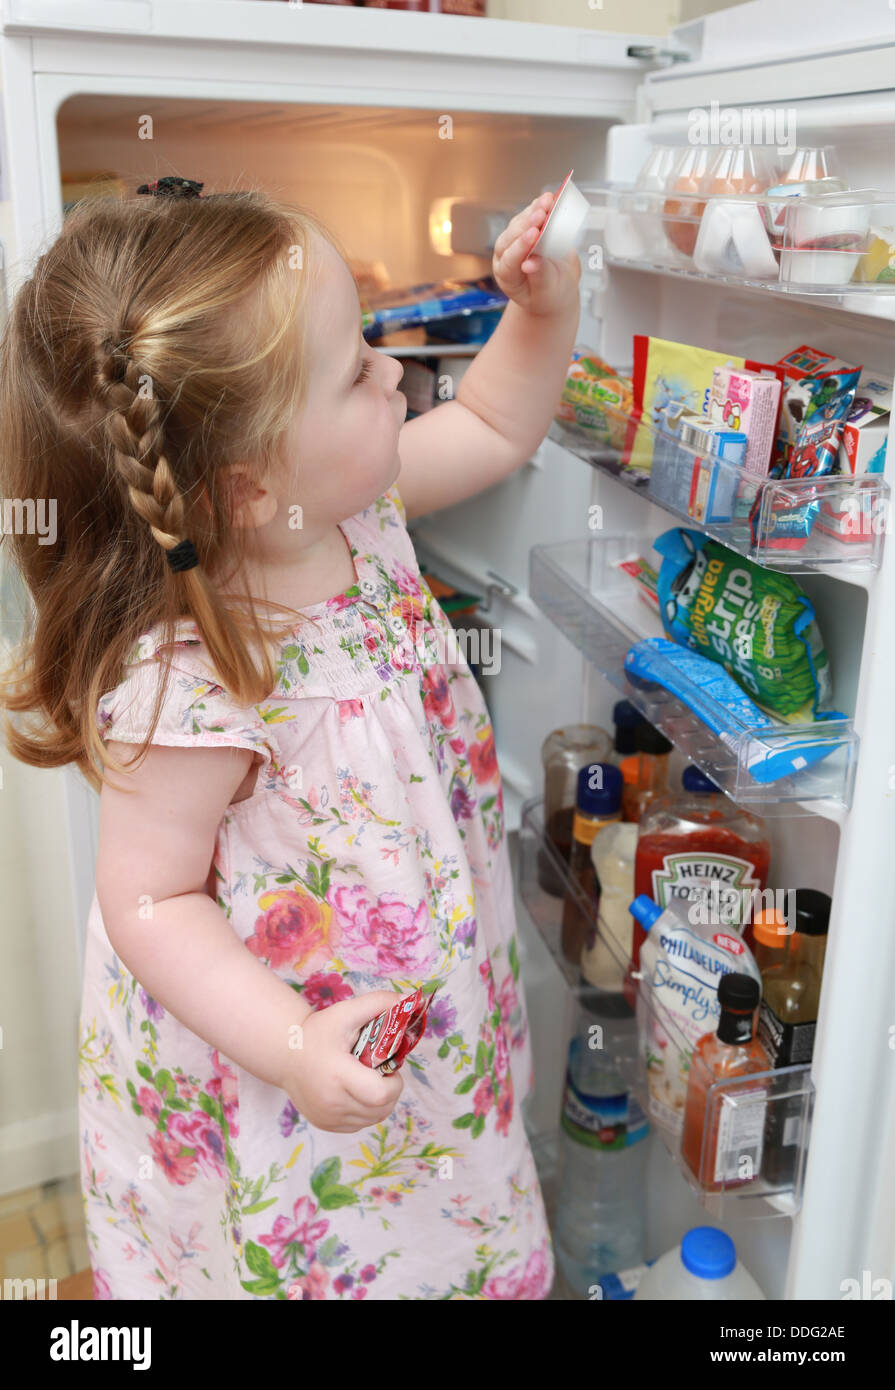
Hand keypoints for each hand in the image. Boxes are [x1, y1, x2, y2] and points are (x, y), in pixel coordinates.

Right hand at [280, 990, 404, 1132]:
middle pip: (380, 1110)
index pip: (381, 1095)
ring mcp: (327, 1117)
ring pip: (372, 1120)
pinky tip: (358, 1093)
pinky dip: (365, 1112)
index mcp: (338, 1074)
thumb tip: (411, 1000)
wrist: (285, 1053)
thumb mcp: (346, 1012)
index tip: (391, 1068)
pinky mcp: (325, 1125)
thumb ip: (379, 1003)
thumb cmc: (317, 1031)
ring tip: (371, 1081)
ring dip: (380, 1104)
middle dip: (391, 1092)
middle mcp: (332, 1101)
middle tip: (382, 1072)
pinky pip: (358, 1125)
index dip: (395, 1084)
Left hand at [492, 188, 581, 316]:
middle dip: (527, 224)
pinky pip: (529, 215)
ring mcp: (514, 241)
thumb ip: (539, 277)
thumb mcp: (547, 292)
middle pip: (511, 237)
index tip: (534, 235)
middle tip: (542, 214)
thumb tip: (532, 262)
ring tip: (548, 201)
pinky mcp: (525, 229)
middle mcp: (505, 257)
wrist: (556, 288)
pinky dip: (540, 207)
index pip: (510, 260)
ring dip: (533, 210)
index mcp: (507, 277)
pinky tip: (549, 199)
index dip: (521, 246)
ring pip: (519, 223)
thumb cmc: (549, 295)